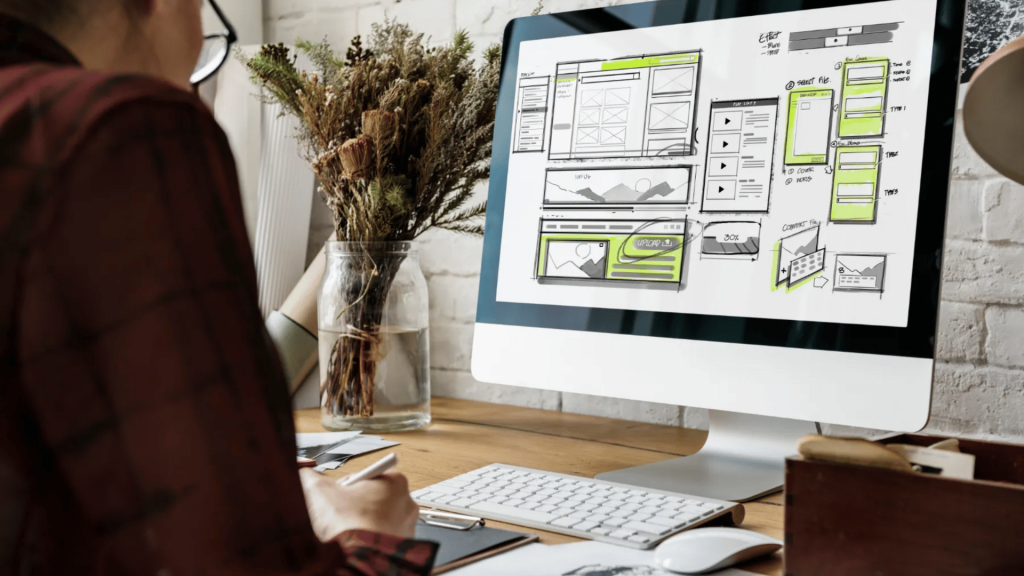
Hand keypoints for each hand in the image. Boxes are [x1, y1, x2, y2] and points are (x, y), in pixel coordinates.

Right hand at [299, 468, 418, 540]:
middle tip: (339, 514)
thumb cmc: (344, 527)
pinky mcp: (401, 547)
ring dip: (361, 522)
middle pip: (374, 497)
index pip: (368, 476)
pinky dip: (368, 539)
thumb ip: (310, 476)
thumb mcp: (319, 490)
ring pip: (378, 519)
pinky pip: (381, 538)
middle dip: (355, 505)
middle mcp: (407, 504)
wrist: (354, 561)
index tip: (339, 496)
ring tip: (346, 531)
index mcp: (396, 482)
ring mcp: (406, 527)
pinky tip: (354, 543)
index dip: (348, 487)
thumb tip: (304, 473)